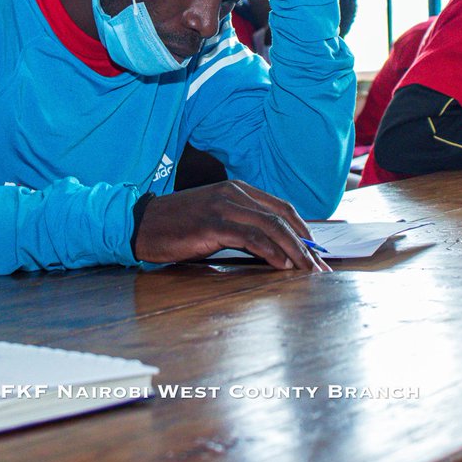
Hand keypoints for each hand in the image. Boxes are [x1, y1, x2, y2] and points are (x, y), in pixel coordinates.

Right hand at [134, 180, 329, 270]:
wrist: (141, 224)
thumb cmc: (178, 227)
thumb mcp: (216, 220)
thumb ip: (242, 226)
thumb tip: (274, 249)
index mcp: (238, 190)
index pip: (282, 208)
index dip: (304, 230)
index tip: (317, 253)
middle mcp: (235, 193)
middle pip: (283, 217)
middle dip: (306, 245)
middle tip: (320, 268)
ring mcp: (224, 206)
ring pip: (271, 226)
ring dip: (295, 251)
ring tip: (307, 272)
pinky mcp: (213, 224)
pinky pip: (251, 238)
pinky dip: (271, 252)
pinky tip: (282, 267)